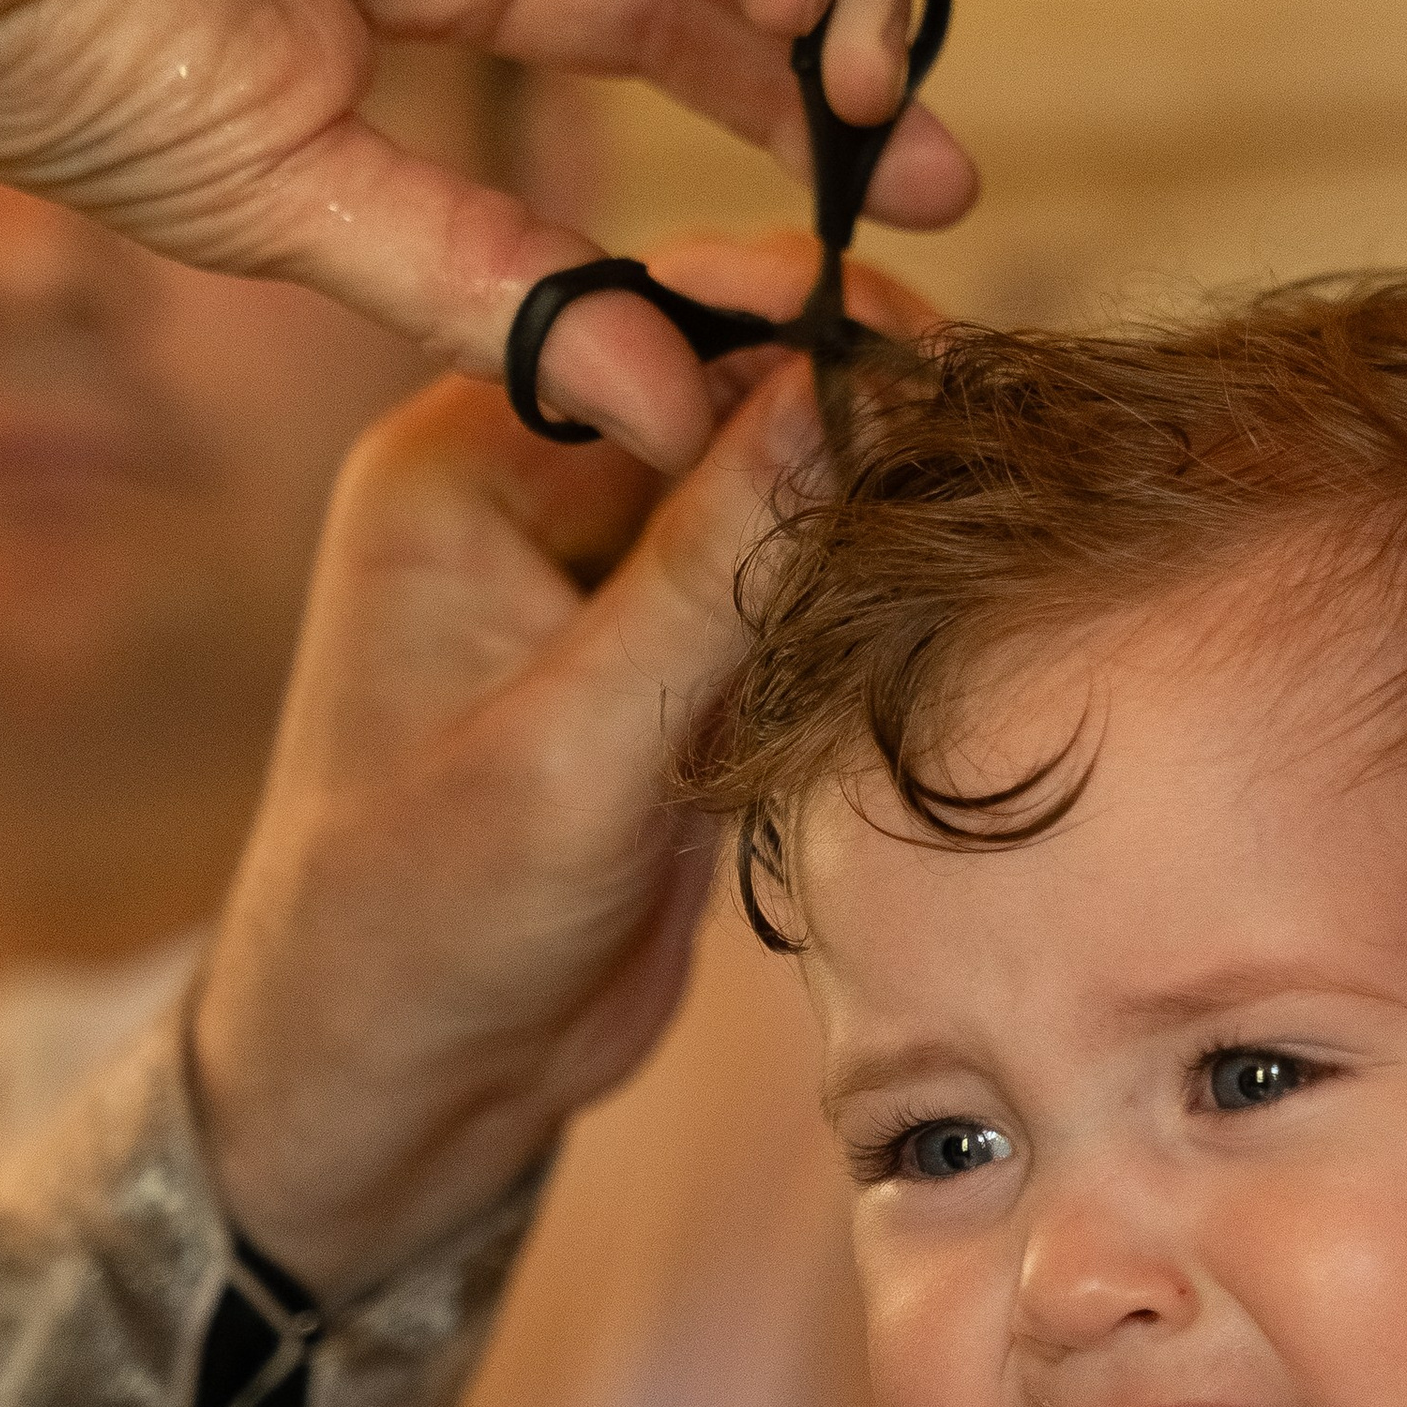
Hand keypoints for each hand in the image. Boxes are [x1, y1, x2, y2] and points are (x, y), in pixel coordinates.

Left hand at [191, 229, 897, 1286]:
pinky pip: (793, 579)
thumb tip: (843, 387)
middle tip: (994, 415)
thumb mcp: (571, 745)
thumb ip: (708, 571)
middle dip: (861, 393)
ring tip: (1003, 492)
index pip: (650, 324)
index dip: (797, 316)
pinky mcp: (675, 664)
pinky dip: (869, 580)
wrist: (402, 1091)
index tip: (925, 347)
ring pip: (778, 482)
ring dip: (880, 488)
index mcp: (464, 466)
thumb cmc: (422, 925)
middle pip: (732, 384)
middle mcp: (535, 496)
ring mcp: (610, 581)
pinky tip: (959, 583)